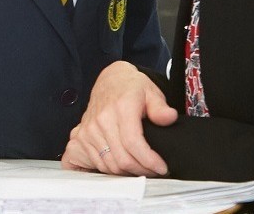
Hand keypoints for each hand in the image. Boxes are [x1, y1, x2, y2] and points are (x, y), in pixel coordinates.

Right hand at [60, 61, 175, 175]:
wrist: (110, 81)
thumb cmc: (132, 87)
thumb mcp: (152, 92)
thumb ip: (160, 107)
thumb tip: (170, 118)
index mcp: (121, 108)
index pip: (133, 143)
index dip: (149, 161)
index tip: (162, 168)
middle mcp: (102, 119)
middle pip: (122, 158)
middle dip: (142, 171)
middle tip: (156, 171)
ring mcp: (89, 129)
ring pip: (110, 165)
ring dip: (129, 173)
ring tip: (144, 169)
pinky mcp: (83, 136)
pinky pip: (99, 163)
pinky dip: (115, 170)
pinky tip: (127, 166)